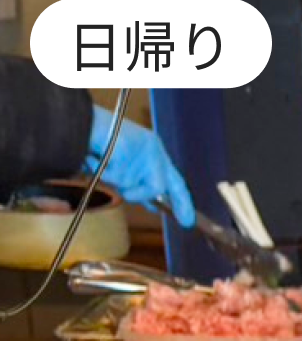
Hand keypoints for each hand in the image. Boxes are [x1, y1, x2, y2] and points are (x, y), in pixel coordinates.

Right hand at [85, 106, 194, 225]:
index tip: (187, 221)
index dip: (181, 201)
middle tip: (122, 188)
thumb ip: (140, 184)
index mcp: (154, 150)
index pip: (175, 180)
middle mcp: (152, 148)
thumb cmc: (94, 141)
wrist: (75, 119)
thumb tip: (153, 205)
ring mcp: (141, 149)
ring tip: (100, 162)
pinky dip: (100, 172)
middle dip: (139, 194)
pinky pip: (115, 177)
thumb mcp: (124, 166)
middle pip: (157, 186)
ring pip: (130, 185)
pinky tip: (94, 157)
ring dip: (111, 180)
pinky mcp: (127, 149)